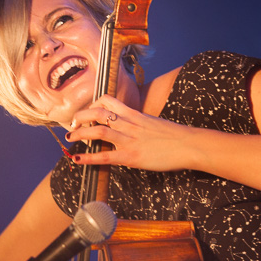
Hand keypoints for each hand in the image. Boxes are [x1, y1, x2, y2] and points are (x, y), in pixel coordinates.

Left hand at [66, 94, 199, 172]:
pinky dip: (88, 158)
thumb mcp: (154, 123)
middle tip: (72, 125)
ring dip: (80, 134)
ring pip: (98, 131)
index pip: (108, 101)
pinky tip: (76, 159)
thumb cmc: (175, 136)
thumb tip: (129, 127)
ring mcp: (129, 140)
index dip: (93, 104)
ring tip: (70, 137)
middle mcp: (129, 124)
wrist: (190, 145)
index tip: (87, 113)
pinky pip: (105, 156)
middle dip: (80, 117)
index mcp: (135, 114)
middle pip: (98, 113)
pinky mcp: (131, 156)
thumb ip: (138, 123)